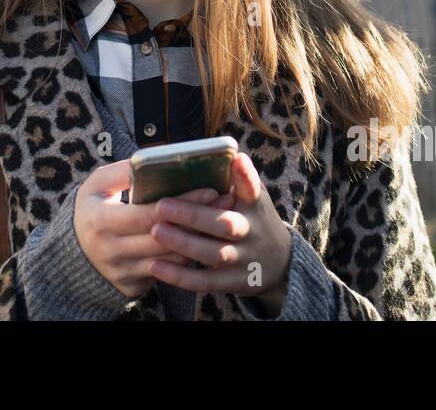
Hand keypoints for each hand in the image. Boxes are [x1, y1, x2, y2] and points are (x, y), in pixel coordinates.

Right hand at [73, 159, 223, 298]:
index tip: (209, 189)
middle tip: (225, 201)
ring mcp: (122, 272)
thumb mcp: (97, 185)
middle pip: (164, 238)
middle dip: (197, 219)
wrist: (75, 252)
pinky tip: (202, 239)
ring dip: (198, 238)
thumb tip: (151, 159)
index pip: (148, 214)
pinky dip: (186, 256)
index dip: (181, 203)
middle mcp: (110, 251)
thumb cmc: (93, 210)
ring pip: (170, 259)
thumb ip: (122, 172)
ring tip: (221, 217)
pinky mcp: (132, 287)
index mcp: (101, 221)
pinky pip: (167, 272)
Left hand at [146, 151, 293, 313]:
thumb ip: (234, 179)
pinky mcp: (233, 283)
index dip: (246, 175)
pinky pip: (205, 282)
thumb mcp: (251, 197)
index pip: (252, 188)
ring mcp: (243, 260)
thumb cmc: (252, 219)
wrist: (280, 264)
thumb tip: (208, 152)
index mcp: (254, 206)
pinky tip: (155, 265)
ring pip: (214, 254)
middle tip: (162, 205)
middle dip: (194, 215)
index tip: (237, 159)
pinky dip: (180, 276)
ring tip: (155, 231)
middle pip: (225, 224)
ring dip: (184, 243)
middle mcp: (251, 232)